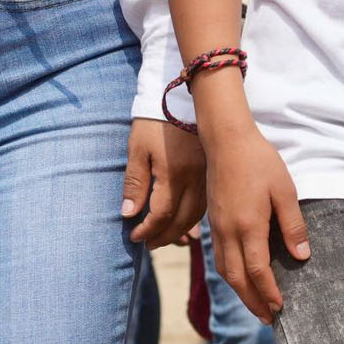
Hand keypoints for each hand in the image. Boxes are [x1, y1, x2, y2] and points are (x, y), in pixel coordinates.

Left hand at [124, 119, 204, 245]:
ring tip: (165, 238)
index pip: (161, 214)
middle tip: (149, 245)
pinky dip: (195, 216)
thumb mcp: (137, 150)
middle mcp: (196, 177)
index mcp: (174, 173)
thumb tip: (130, 215)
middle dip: (165, 236)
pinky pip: (206, 202)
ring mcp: (208, 174)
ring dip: (182, 230)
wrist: (184, 98)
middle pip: (183, 219)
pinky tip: (185, 222)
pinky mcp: (213, 170)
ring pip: (199, 213)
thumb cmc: (154, 123)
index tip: (135, 237)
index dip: (147, 230)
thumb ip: (135, 184)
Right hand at [205, 122, 309, 323]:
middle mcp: (228, 233)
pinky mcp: (213, 222)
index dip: (268, 292)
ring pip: (225, 271)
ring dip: (240, 292)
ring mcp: (217, 228)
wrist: (226, 142)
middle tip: (269, 319)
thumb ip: (293, 226)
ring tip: (256, 305)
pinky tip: (240, 278)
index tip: (280, 309)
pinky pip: (219, 258)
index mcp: (248, 226)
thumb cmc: (261, 163)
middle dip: (253, 301)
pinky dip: (230, 275)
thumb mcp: (285, 191)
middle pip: (238, 279)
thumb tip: (302, 258)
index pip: (258, 271)